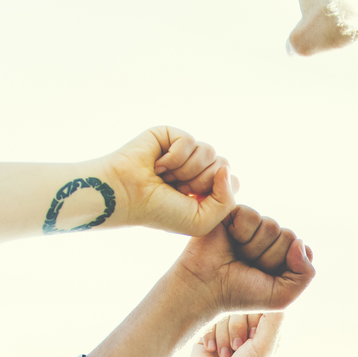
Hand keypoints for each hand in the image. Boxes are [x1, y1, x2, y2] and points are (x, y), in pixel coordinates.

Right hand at [97, 128, 236, 235]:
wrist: (126, 196)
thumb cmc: (160, 212)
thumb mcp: (202, 221)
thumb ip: (227, 201)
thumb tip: (226, 168)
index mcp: (205, 188)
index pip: (231, 181)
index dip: (215, 193)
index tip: (190, 202)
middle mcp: (196, 168)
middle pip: (223, 165)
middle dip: (200, 183)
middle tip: (176, 190)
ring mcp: (184, 151)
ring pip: (209, 152)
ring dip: (186, 171)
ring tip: (166, 178)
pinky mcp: (171, 135)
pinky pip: (189, 141)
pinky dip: (174, 158)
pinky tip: (158, 165)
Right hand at [172, 206, 316, 316]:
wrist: (205, 288)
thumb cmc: (241, 294)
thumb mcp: (282, 296)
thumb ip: (305, 274)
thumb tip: (301, 242)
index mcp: (283, 254)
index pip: (301, 249)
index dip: (284, 266)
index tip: (263, 277)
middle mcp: (269, 237)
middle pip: (288, 237)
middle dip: (268, 258)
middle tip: (246, 266)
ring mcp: (253, 224)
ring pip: (271, 226)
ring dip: (253, 247)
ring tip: (236, 254)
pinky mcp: (235, 211)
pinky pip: (252, 216)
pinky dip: (240, 232)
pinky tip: (229, 239)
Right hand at [188, 311, 281, 356]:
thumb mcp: (263, 347)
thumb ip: (273, 321)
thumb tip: (280, 299)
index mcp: (263, 331)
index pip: (258, 307)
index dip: (252, 322)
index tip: (251, 342)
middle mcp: (245, 328)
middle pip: (238, 308)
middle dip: (235, 330)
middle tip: (237, 350)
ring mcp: (225, 330)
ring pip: (221, 314)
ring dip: (222, 337)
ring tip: (224, 355)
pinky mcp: (207, 333)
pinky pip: (207, 321)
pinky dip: (209, 337)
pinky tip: (212, 352)